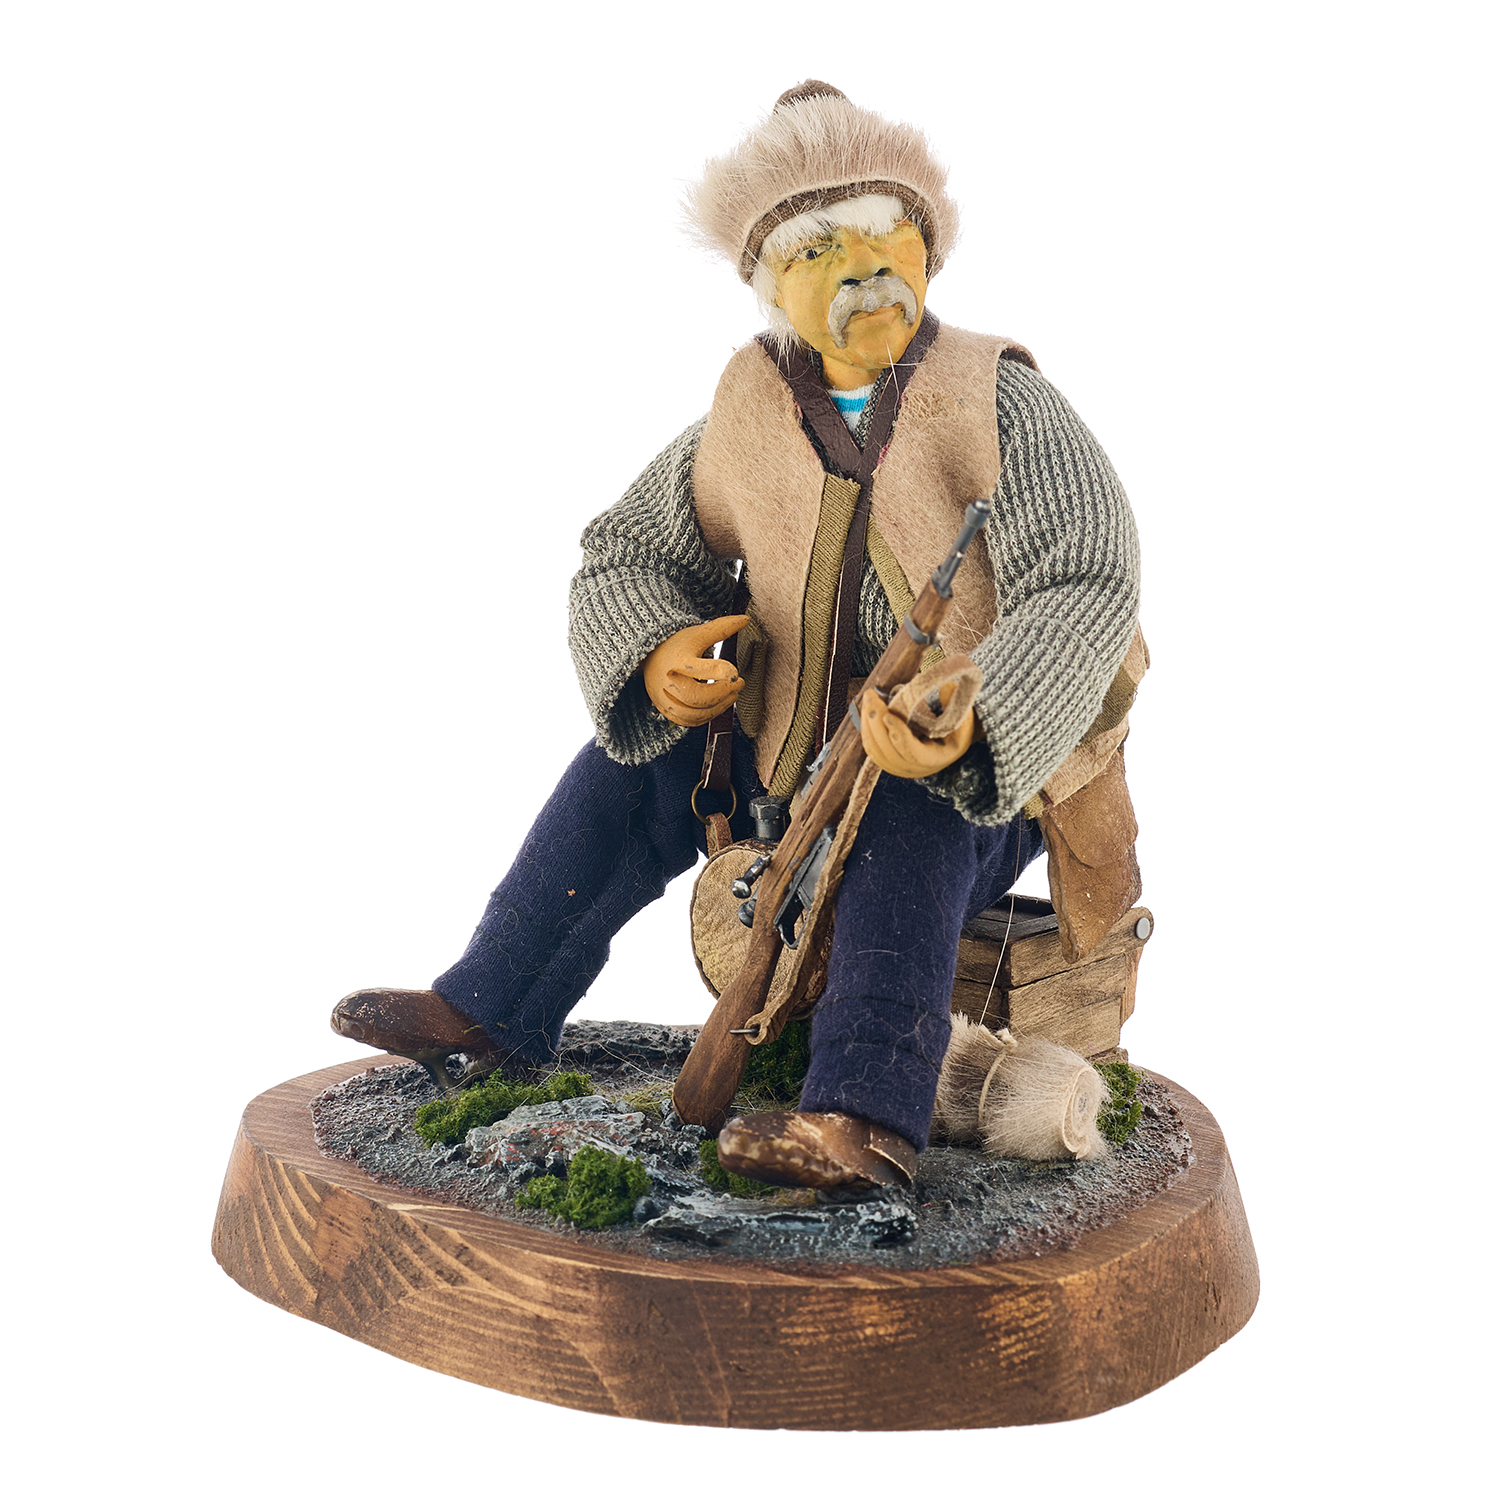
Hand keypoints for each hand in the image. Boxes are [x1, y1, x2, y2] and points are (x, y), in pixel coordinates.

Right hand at [643, 615, 750, 726]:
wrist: (647, 655)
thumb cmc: (676, 643)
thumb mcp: (698, 633)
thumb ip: (722, 628)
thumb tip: (746, 619)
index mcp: (677, 659)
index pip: (700, 669)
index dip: (720, 672)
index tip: (736, 672)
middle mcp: (668, 680)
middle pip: (695, 696)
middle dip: (722, 693)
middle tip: (738, 684)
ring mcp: (664, 697)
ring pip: (692, 713)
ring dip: (717, 708)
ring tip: (732, 696)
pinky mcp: (664, 709)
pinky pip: (687, 722)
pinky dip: (705, 718)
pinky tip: (717, 707)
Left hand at [858, 680, 977, 777]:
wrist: (950, 742)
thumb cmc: (957, 728)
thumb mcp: (965, 717)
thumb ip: (958, 703)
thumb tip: (946, 689)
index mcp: (935, 758)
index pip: (912, 752)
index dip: (899, 735)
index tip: (888, 716)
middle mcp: (915, 769)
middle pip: (888, 751)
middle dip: (876, 723)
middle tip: (872, 697)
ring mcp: (900, 768)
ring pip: (876, 751)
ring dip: (868, 724)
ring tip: (869, 699)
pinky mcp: (889, 763)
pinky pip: (872, 750)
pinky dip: (866, 731)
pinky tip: (867, 712)